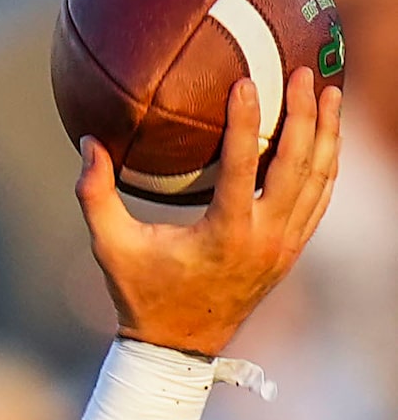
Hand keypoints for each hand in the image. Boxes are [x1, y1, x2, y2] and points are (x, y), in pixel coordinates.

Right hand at [76, 68, 340, 356]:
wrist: (179, 346)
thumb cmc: (141, 293)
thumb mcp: (110, 247)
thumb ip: (95, 195)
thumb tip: (89, 142)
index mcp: (225, 233)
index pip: (244, 165)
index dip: (248, 120)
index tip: (249, 82)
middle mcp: (265, 238)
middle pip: (299, 164)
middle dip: (307, 114)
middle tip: (306, 73)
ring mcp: (286, 245)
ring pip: (319, 180)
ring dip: (327, 134)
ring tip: (330, 92)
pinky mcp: (292, 250)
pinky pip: (320, 199)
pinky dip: (326, 164)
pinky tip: (326, 136)